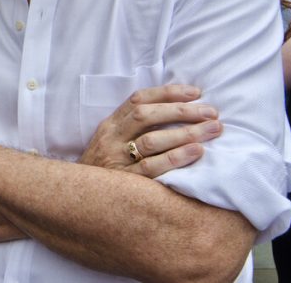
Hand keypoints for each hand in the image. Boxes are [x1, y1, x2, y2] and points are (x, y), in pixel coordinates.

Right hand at [78, 85, 220, 177]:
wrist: (78, 197)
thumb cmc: (104, 168)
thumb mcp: (111, 141)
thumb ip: (133, 127)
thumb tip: (176, 111)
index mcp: (110, 125)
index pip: (138, 100)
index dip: (167, 93)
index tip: (195, 93)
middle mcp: (111, 138)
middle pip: (145, 116)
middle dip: (181, 111)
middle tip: (211, 112)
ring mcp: (116, 160)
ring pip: (151, 141)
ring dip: (185, 133)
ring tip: (212, 130)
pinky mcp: (124, 182)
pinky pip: (152, 168)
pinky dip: (176, 158)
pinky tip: (196, 152)